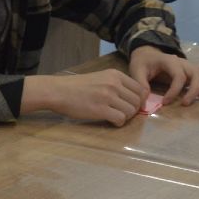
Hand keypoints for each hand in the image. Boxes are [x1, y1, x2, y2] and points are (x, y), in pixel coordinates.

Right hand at [25, 69, 145, 125]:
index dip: (139, 100)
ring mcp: (107, 96)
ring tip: (116, 117)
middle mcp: (114, 84)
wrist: (58, 91)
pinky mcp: (101, 109)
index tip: (131, 105)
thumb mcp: (100, 78)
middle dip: (133, 110)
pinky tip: (111, 121)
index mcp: (115, 75)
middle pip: (137, 101)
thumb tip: (132, 98)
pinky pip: (120, 119)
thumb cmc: (76, 86)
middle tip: (123, 114)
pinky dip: (118, 123)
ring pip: (131, 111)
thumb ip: (116, 84)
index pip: (140, 89)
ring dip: (126, 117)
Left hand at [128, 46, 198, 105]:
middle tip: (185, 104)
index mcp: (169, 61)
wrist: (147, 54)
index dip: (174, 90)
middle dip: (194, 90)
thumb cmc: (142, 63)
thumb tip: (146, 99)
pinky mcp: (191, 71)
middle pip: (196, 73)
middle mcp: (182, 62)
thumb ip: (140, 84)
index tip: (165, 103)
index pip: (178, 75)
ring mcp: (188, 66)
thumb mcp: (136, 71)